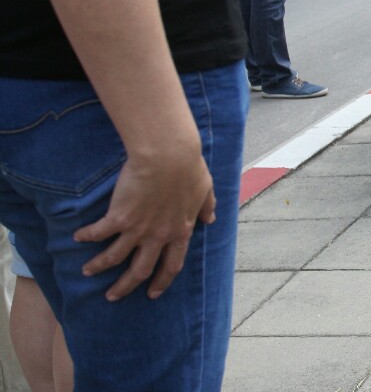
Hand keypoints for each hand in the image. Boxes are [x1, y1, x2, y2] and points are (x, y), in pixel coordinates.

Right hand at [74, 140, 214, 300]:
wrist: (169, 156)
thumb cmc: (189, 168)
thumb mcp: (205, 189)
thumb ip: (207, 207)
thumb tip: (210, 219)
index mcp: (180, 231)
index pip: (172, 265)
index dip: (162, 281)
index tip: (153, 293)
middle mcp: (159, 236)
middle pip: (140, 270)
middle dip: (126, 286)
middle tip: (113, 295)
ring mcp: (138, 229)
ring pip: (114, 258)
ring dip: (99, 267)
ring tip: (88, 272)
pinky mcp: (119, 218)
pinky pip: (99, 233)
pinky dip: (87, 237)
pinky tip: (78, 237)